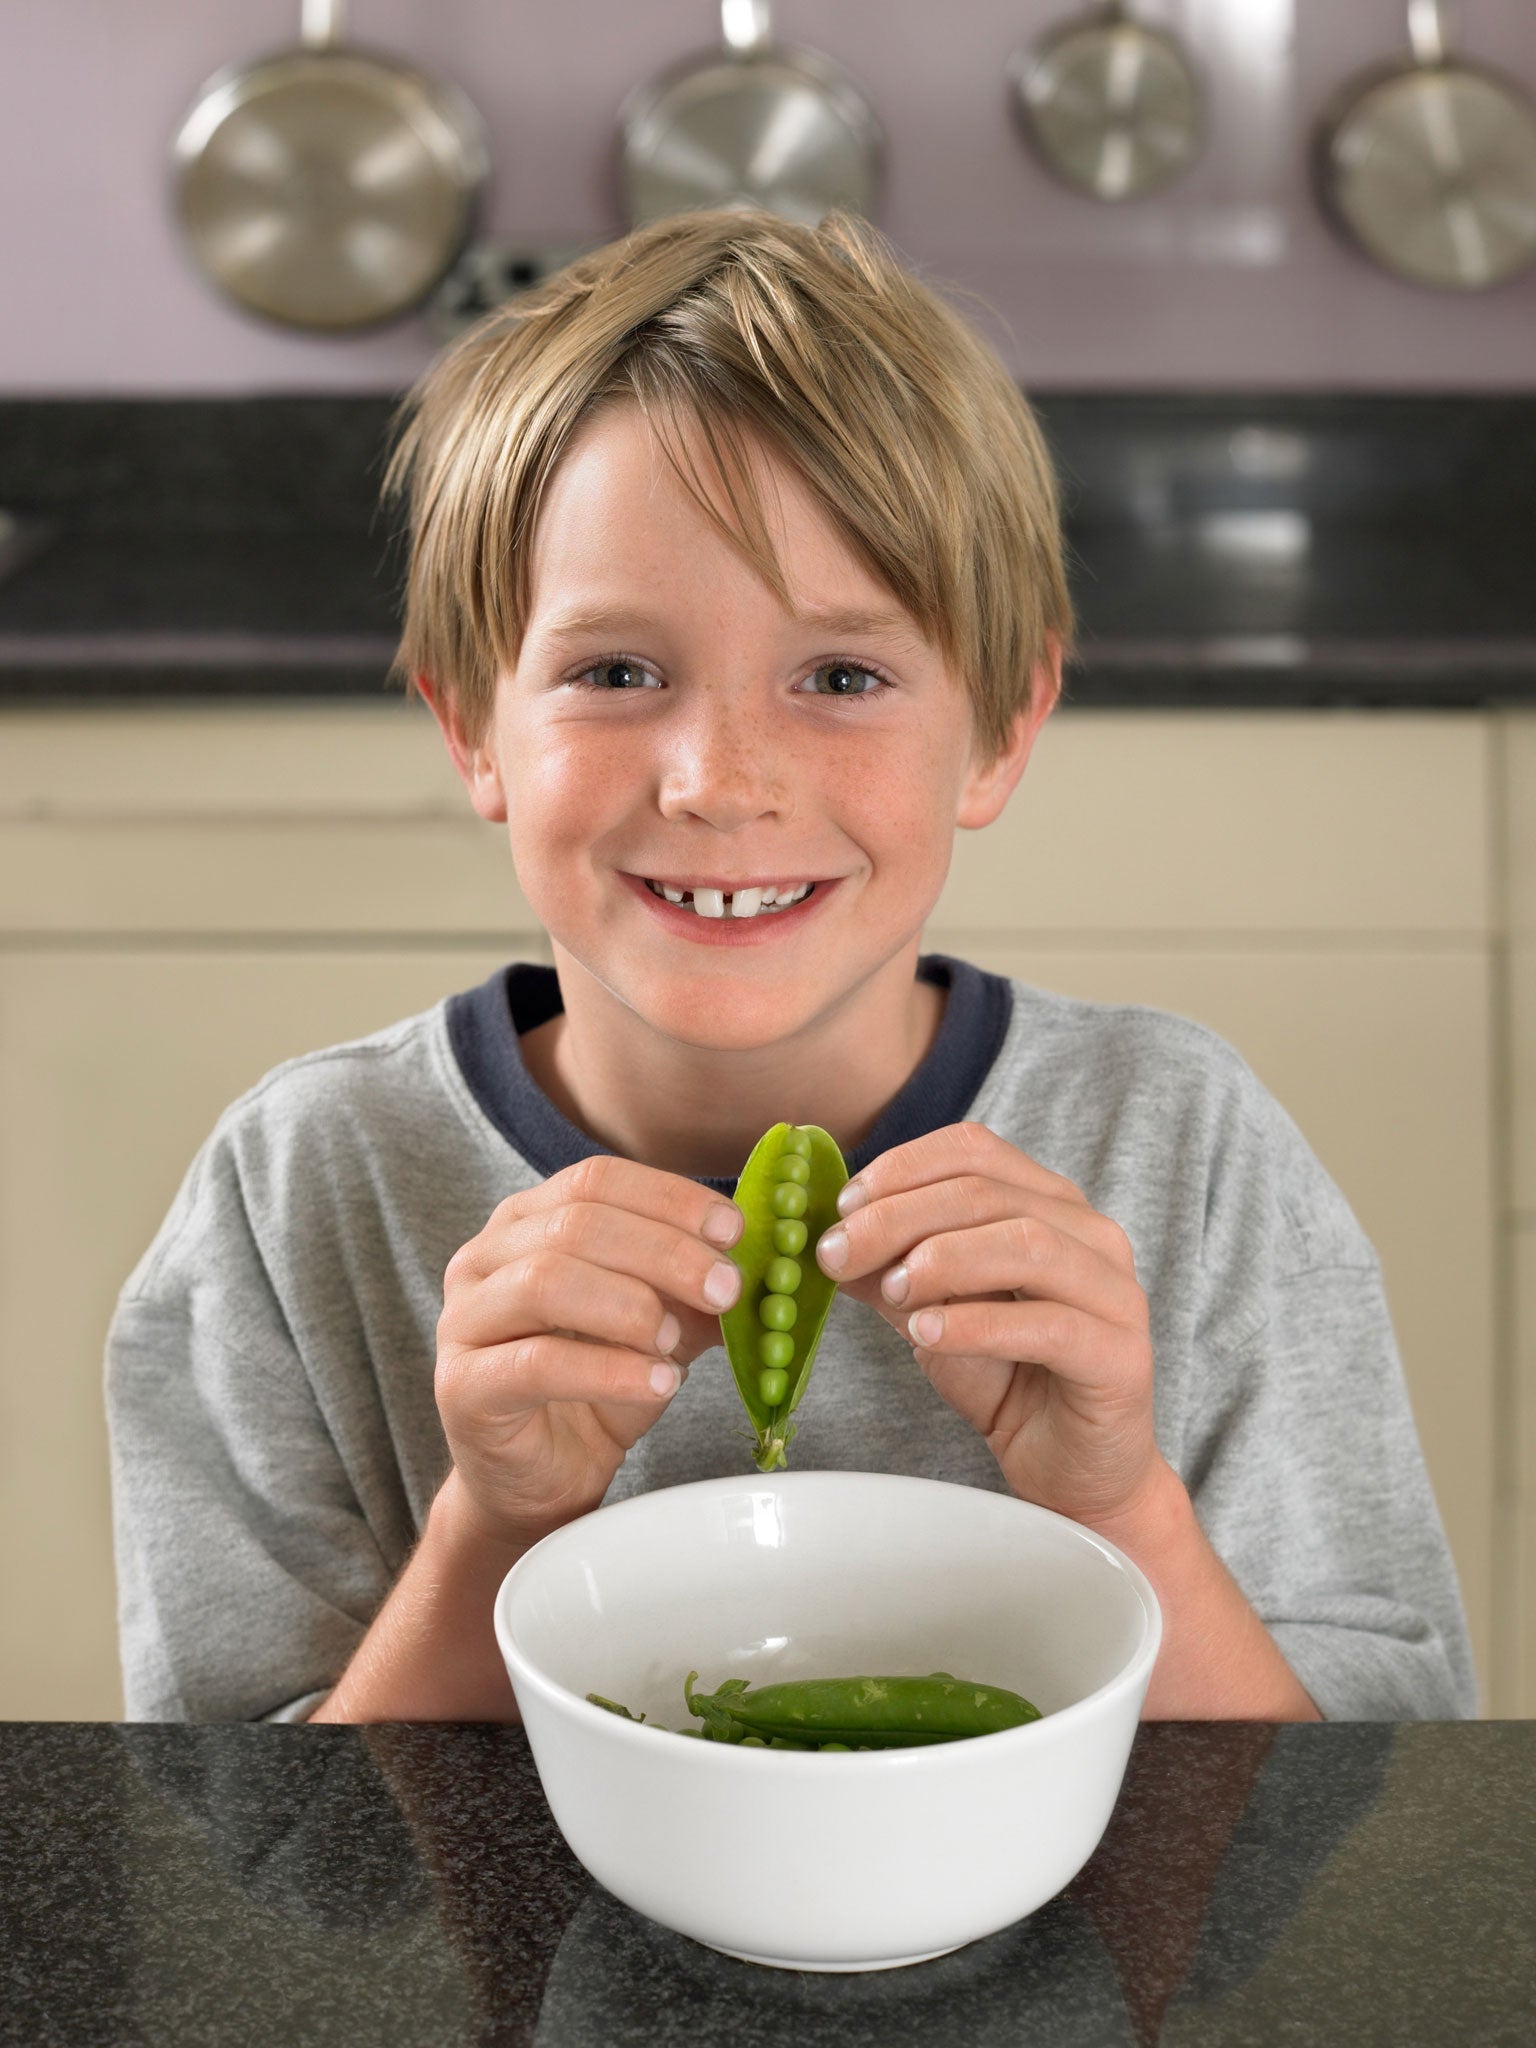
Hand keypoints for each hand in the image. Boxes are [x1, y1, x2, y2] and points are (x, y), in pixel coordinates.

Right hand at [435, 1156, 743, 1547]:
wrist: (543, 1479)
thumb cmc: (595, 1388)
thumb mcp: (658, 1324)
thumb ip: (690, 1288)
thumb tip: (746, 1260)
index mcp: (527, 1221)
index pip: (596, 1179)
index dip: (669, 1198)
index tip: (733, 1230)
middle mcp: (483, 1257)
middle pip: (576, 1222)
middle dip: (665, 1252)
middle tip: (725, 1289)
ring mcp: (463, 1319)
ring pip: (547, 1281)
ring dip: (631, 1307)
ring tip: (677, 1343)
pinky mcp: (461, 1386)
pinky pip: (537, 1362)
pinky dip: (610, 1370)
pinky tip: (657, 1383)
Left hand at [813, 1120, 1166, 1530]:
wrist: (1068, 1471)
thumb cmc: (1008, 1381)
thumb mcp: (931, 1314)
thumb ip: (890, 1273)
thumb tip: (831, 1240)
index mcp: (1049, 1205)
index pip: (974, 1150)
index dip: (902, 1168)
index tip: (843, 1207)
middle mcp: (1092, 1235)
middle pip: (988, 1192)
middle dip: (899, 1217)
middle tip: (838, 1252)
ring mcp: (1115, 1293)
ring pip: (1027, 1243)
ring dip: (943, 1258)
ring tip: (889, 1290)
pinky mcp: (1121, 1357)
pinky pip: (1047, 1325)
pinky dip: (977, 1323)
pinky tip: (926, 1334)